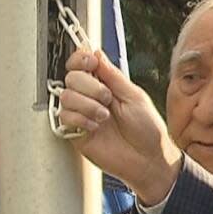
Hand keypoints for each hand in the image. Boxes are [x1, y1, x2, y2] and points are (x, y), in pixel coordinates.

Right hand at [58, 50, 181, 204]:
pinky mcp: (76, 132)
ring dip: (87, 105)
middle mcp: (91, 97)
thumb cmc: (148, 130)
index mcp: (106, 84)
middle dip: (89, 86)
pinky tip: (95, 127)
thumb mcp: (134, 96)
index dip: (81, 59)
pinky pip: (64, 117)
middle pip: (71, 76)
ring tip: (104, 116)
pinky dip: (81, 120)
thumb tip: (97, 53)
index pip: (82, 63)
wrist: (147, 160)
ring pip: (66, 96)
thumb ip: (113, 75)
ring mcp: (82, 114)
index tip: (90, 63)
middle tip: (107, 99)